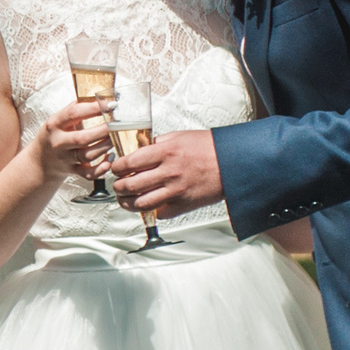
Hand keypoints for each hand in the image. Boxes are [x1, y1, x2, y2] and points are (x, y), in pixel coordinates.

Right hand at [32, 98, 111, 183]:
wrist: (40, 161)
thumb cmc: (55, 135)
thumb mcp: (58, 120)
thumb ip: (76, 109)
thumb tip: (101, 96)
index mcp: (54, 125)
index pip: (73, 113)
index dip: (93, 108)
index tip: (110, 104)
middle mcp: (58, 143)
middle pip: (82, 138)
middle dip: (103, 130)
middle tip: (117, 124)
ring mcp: (64, 159)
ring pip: (88, 155)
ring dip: (106, 146)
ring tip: (116, 138)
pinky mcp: (72, 171)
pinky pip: (89, 174)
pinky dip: (102, 168)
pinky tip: (110, 159)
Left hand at [111, 128, 225, 216]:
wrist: (233, 162)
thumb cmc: (208, 148)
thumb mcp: (179, 137)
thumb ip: (156, 144)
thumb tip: (137, 150)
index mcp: (165, 152)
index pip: (129, 163)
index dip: (117, 168)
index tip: (115, 169)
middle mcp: (169, 173)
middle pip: (130, 185)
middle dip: (118, 187)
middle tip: (118, 186)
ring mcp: (176, 191)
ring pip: (140, 204)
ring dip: (127, 203)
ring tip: (124, 199)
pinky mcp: (184, 205)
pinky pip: (159, 213)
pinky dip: (150, 211)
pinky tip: (147, 205)